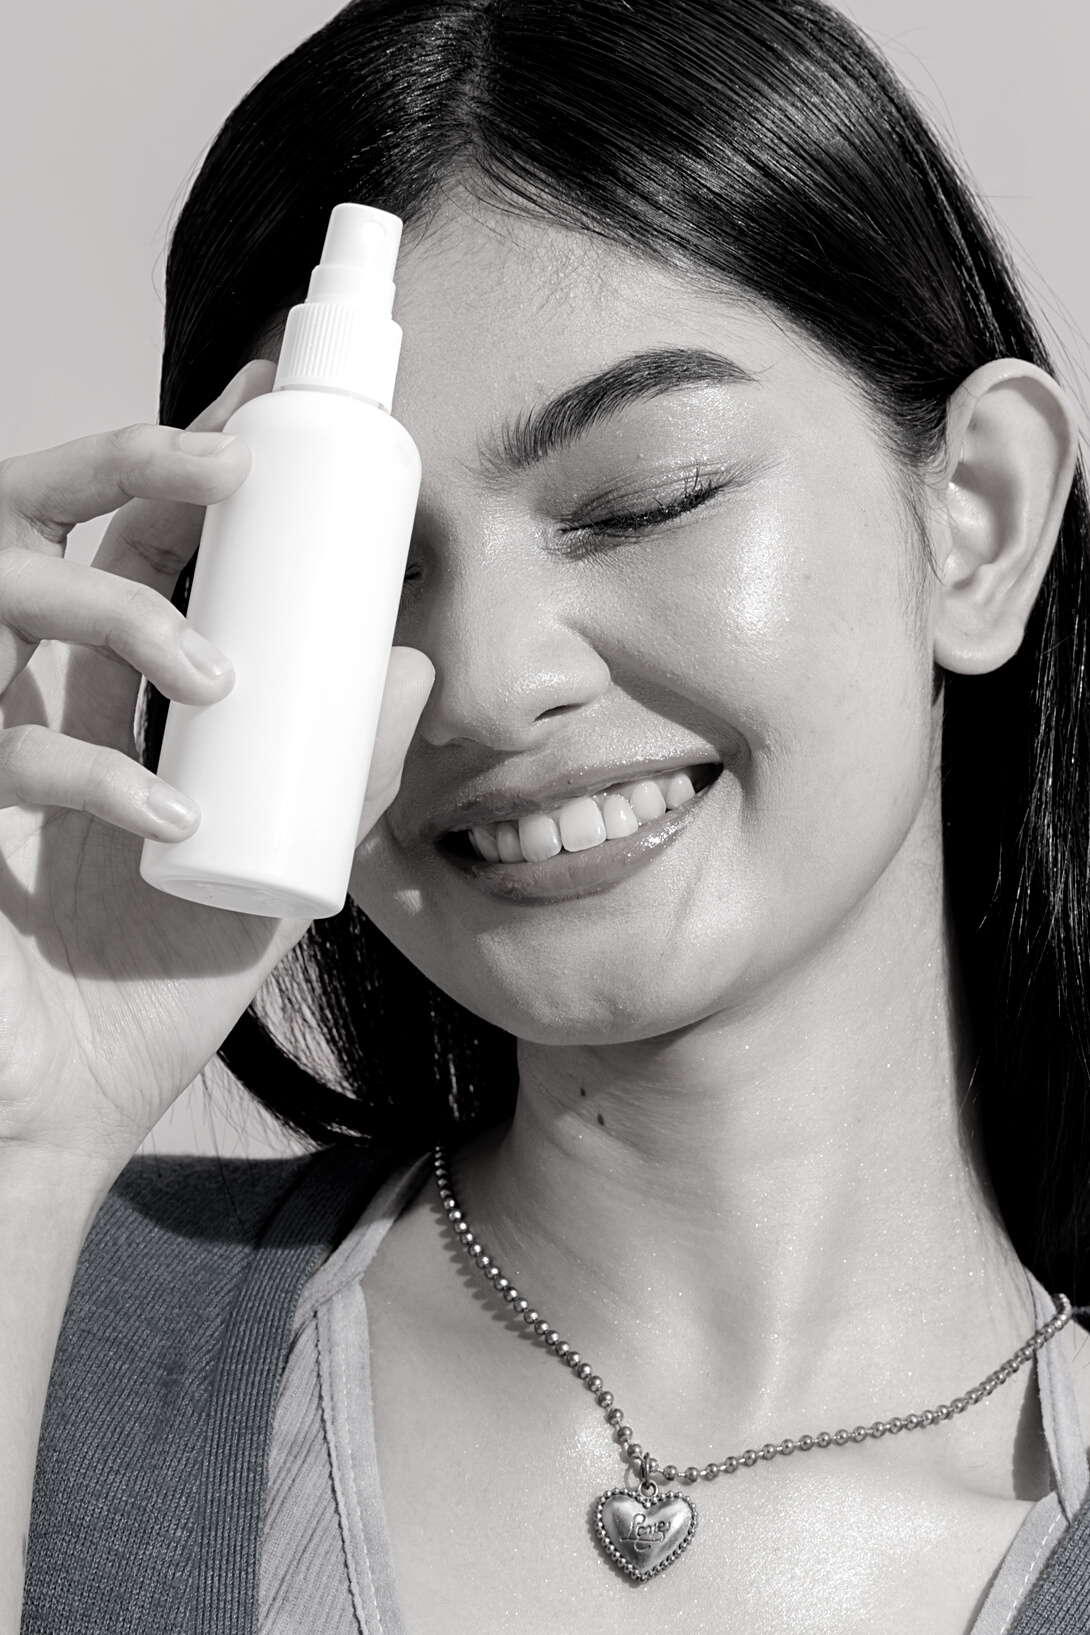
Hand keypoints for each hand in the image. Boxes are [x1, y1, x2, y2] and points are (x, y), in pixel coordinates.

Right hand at [0, 361, 432, 1188]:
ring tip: (215, 676)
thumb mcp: (278, 873)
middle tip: (229, 469)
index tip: (264, 431)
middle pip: (29, 518)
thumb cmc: (151, 991)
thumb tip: (415, 662)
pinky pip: (0, 752)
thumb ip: (340, 779)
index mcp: (94, 694)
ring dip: (117, 608)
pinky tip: (172, 821)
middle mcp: (19, 693)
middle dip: (122, 464)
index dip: (178, 472)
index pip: (124, 543)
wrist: (64, 1108)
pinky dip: (95, 774)